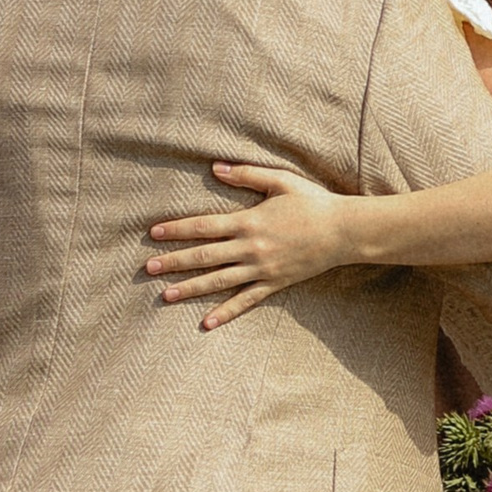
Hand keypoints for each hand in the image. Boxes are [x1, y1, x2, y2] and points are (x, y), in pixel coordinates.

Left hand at [145, 163, 357, 326]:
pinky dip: (226, 313)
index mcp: (248, 221)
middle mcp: (250, 248)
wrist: (344, 231)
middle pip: (204, 256)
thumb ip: (246, 174)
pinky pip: (246, 301)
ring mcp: (261, 269)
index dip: (177, 229)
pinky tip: (206, 323)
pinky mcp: (274, 284)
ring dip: (190, 289)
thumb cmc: (313, 202)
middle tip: (148, 268)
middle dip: (174, 262)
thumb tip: (215, 167)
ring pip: (218, 281)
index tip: (154, 233)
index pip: (204, 226)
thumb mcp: (280, 180)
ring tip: (165, 295)